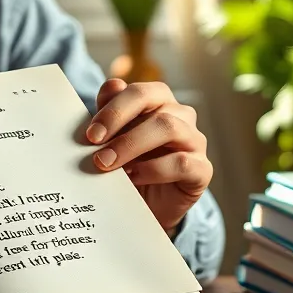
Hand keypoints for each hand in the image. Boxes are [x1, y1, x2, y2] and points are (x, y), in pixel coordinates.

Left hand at [84, 78, 211, 234]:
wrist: (144, 206)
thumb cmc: (128, 164)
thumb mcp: (111, 139)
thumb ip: (109, 112)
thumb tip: (111, 85)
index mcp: (158, 100)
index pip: (137, 91)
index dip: (112, 108)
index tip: (90, 133)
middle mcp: (180, 115)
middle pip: (152, 100)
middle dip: (118, 118)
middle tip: (94, 144)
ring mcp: (194, 140)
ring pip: (169, 127)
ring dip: (132, 144)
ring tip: (108, 163)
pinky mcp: (202, 169)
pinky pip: (182, 162)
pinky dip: (153, 169)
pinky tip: (133, 177)